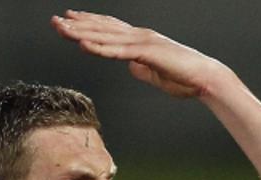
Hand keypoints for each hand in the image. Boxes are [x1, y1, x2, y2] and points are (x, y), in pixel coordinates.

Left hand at [51, 11, 231, 98]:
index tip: (70, 20)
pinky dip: (99, 47)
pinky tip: (82, 44)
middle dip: (76, 24)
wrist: (206, 78)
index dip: (88, 22)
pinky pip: (117, 51)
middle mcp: (139, 35)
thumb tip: (131, 68)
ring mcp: (142, 42)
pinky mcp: (146, 54)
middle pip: (102, 28)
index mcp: (141, 40)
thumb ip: (142, 69)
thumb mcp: (156, 75)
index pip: (109, 28)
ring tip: (61, 29)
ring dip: (81, 32)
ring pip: (105, 36)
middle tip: (54, 21)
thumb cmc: (185, 78)